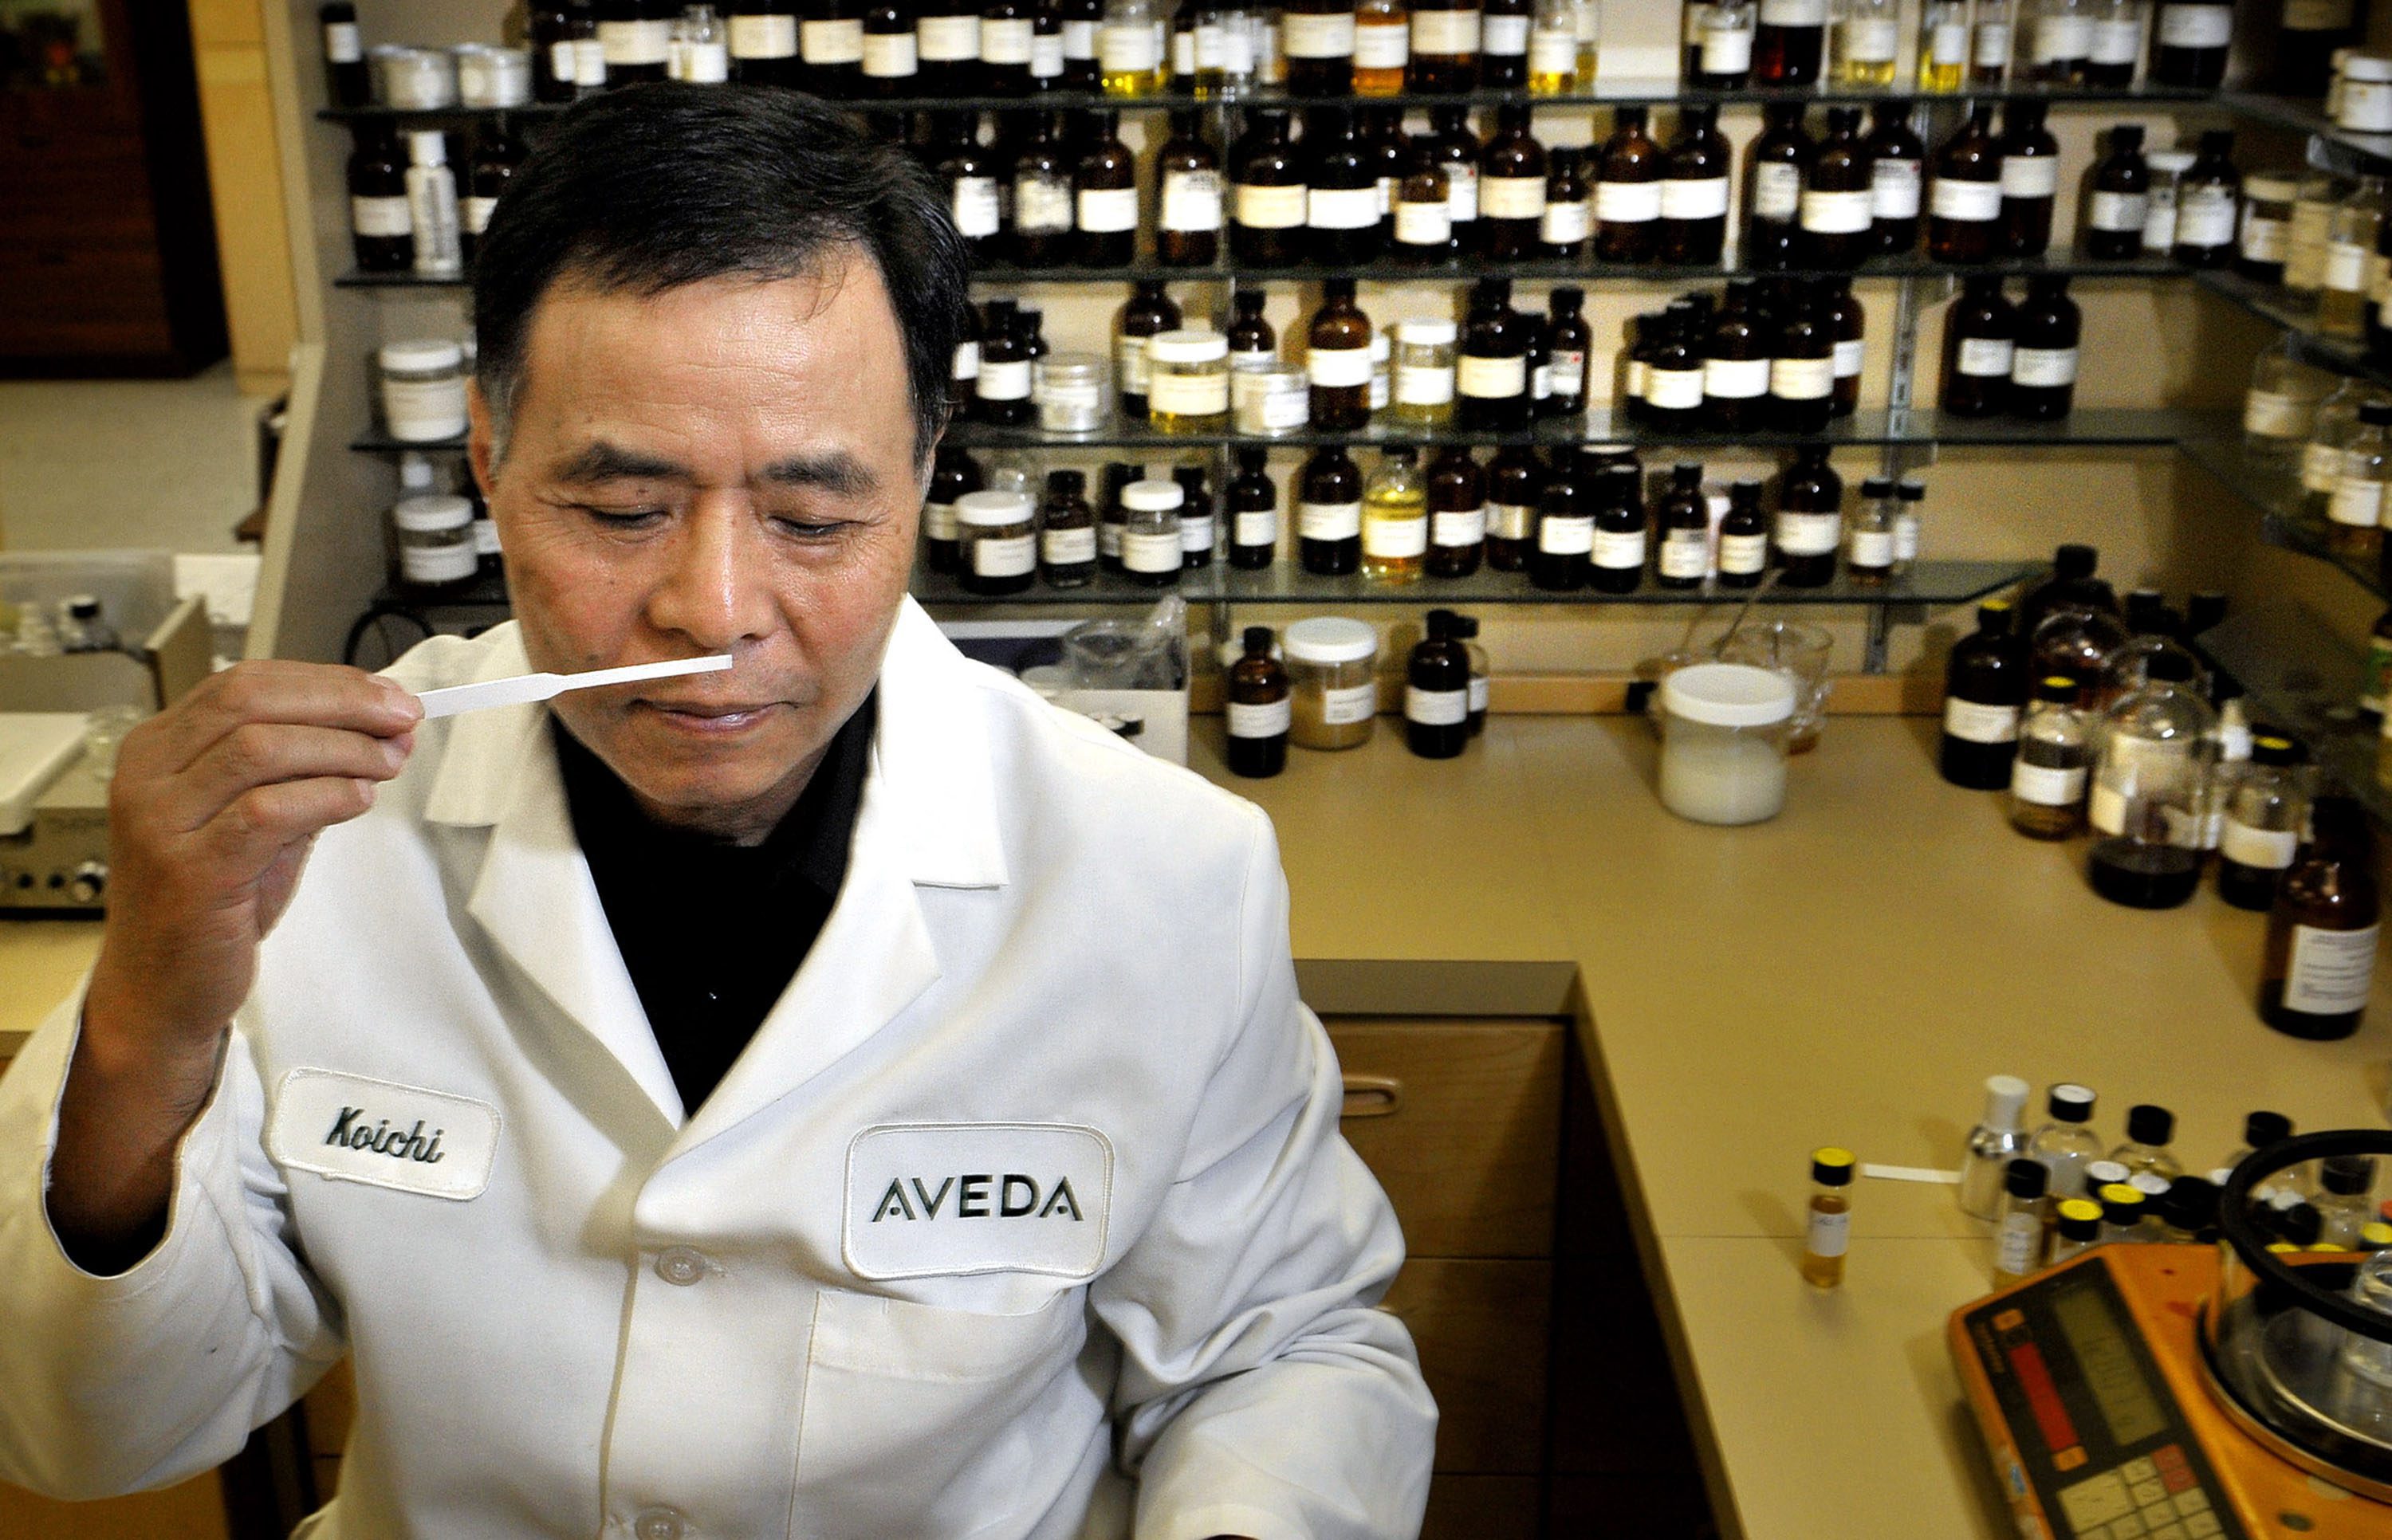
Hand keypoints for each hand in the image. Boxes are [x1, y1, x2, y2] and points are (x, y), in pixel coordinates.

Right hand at [50, 661, 419, 1255]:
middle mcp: (147, 778)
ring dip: (342, 749)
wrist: (162, 989)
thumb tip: (381, 728)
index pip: (244, 682)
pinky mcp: (190, 872)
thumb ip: (306, 771)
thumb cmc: (210, 902)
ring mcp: (161, 824)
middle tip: (401, 719)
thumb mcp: (256, 819)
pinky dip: (325, 796)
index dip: (326, 682)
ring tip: (388, 762)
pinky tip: (358, 800)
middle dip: (340, 703)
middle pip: (251, 702)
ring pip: (260, 749)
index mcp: (157, 750)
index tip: (387, 695)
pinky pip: (268, 811)